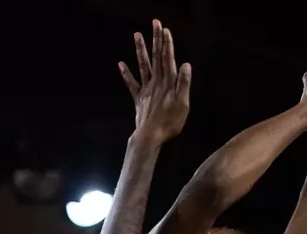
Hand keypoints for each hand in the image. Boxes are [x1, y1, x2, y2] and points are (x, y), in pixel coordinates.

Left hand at [119, 20, 190, 143]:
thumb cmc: (170, 122)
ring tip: (137, 34)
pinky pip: (131, 84)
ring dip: (141, 49)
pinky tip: (120, 64)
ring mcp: (146, 89)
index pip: (168, 59)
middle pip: (156, 57)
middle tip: (155, 23)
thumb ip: (184, 84)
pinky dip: (126, 74)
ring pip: (143, 65)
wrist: (150, 136)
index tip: (165, 30)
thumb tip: (186, 65)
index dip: (167, 44)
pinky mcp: (139, 98)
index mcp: (168, 83)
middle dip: (156, 39)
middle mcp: (156, 82)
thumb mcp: (183, 104)